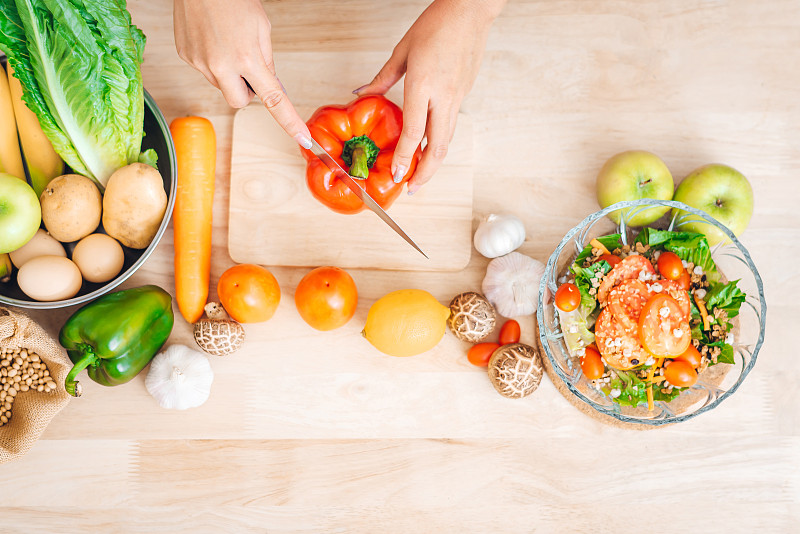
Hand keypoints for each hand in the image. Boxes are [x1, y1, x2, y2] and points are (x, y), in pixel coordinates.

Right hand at [173, 0, 310, 147]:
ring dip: (229, 74)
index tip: (302, 138)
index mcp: (247, 59)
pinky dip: (212, 61)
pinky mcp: (186, 57)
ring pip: (222, 86)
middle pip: (240, 101)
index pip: (273, 100)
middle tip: (249, 67)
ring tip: (227, 43)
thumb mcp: (262, 29)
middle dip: (248, 91)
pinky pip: (205, 71)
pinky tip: (213, 39)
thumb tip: (271, 87)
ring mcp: (199, 63)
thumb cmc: (232, 0)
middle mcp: (220, 66)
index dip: (289, 121)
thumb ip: (267, 62)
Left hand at [355, 0, 504, 193]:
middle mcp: (443, 96)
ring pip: (447, 139)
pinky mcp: (465, 93)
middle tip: (412, 188)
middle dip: (425, 173)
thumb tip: (362, 93)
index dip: (406, 159)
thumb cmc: (436, 25)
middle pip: (437, 146)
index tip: (397, 175)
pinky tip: (430, 147)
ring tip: (420, 174)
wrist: (470, 10)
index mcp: (423, 85)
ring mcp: (458, 96)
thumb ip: (383, 78)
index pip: (414, 133)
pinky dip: (440, 141)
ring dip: (434, 162)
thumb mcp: (403, 50)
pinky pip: (451, 124)